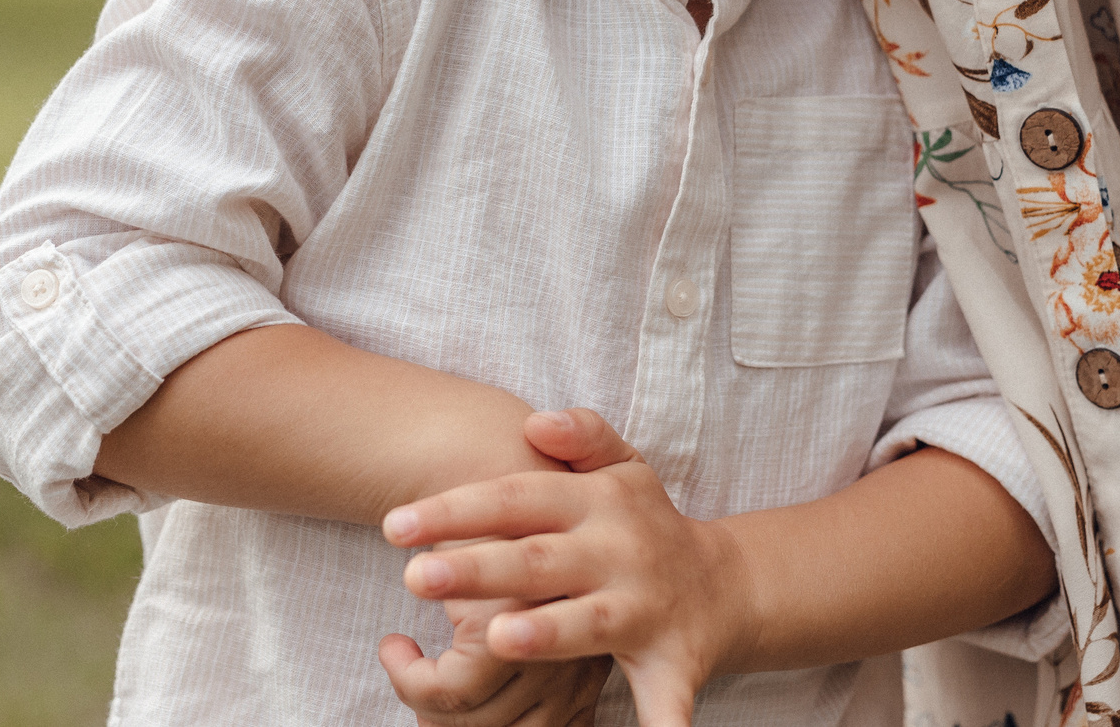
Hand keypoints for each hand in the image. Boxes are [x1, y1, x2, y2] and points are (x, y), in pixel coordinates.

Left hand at [386, 410, 741, 726]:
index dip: (456, 509)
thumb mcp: (624, 466)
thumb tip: (536, 422)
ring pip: (588, 623)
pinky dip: (658, 721)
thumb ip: (583, 435)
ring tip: (496, 637)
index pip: (516, 499)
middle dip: (479, 568)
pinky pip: (664, 696)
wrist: (723, 584)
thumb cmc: (648, 520)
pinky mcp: (672, 660)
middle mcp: (619, 552)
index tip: (396, 524)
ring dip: (547, 633)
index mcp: (600, 503)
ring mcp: (644, 608)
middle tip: (417, 576)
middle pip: (538, 561)